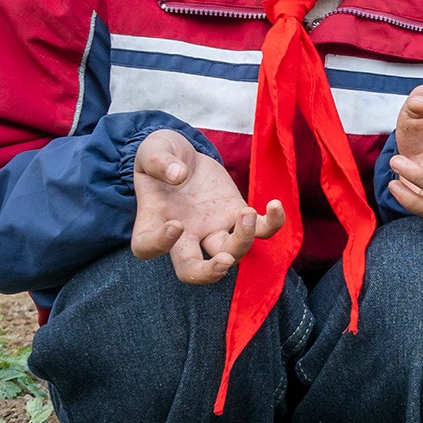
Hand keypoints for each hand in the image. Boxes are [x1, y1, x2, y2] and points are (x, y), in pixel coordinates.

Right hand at [131, 127, 283, 283]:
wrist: (182, 154)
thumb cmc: (160, 156)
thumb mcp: (152, 150)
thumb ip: (159, 161)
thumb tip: (178, 175)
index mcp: (153, 221)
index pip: (147, 248)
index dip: (159, 244)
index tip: (175, 224)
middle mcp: (184, 233)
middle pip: (192, 269)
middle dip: (208, 272)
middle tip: (224, 261)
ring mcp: (212, 227)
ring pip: (231, 252)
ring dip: (243, 240)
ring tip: (247, 212)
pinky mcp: (236, 214)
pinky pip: (260, 230)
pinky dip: (272, 224)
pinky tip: (275, 205)